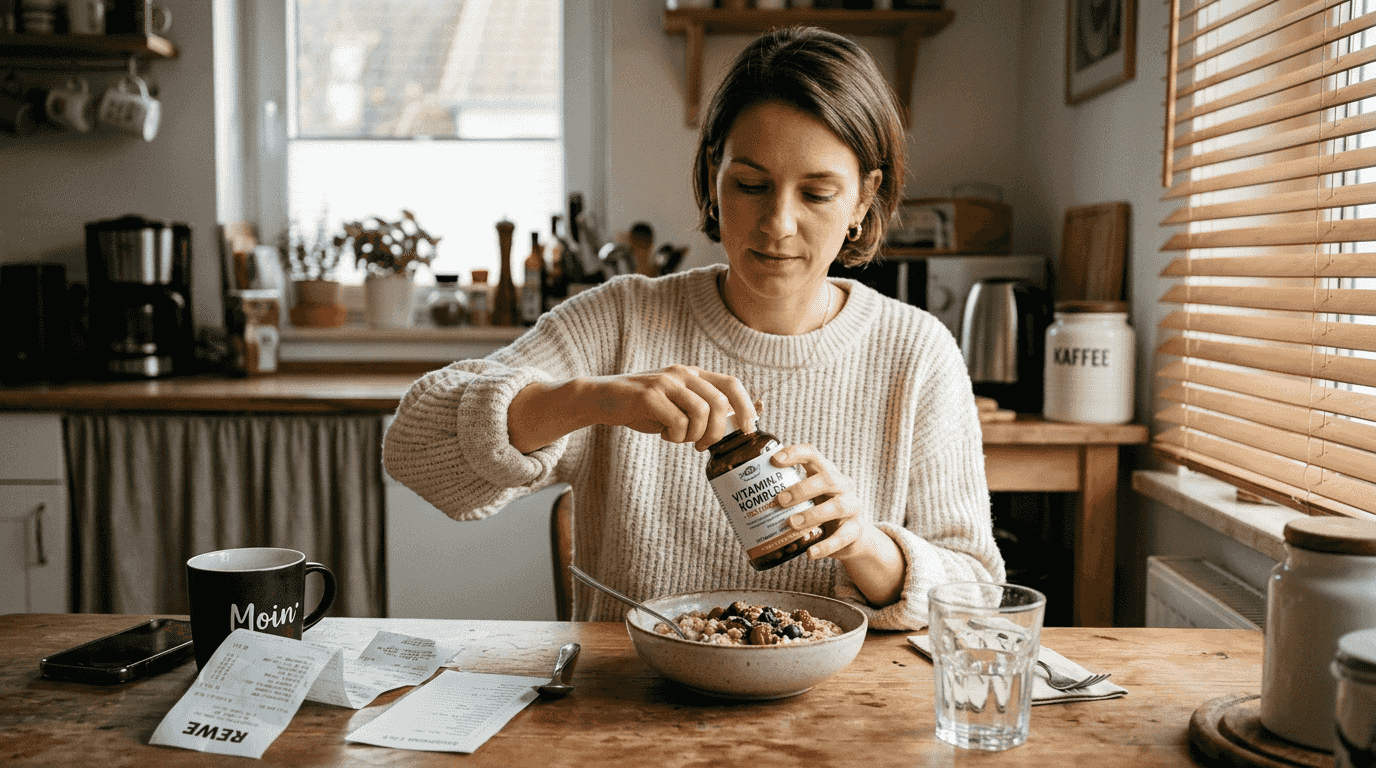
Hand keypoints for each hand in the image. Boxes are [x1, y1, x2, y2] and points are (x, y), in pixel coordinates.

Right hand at [582, 365, 757, 450]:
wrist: (603, 398)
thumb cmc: (644, 407)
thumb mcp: (678, 405)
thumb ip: (705, 410)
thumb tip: (742, 419)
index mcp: (693, 374)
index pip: (732, 384)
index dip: (746, 407)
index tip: (748, 429)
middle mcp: (683, 373)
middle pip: (718, 403)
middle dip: (716, 432)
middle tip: (702, 446)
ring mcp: (666, 382)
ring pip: (701, 413)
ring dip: (693, 435)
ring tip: (678, 438)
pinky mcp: (649, 395)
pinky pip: (678, 422)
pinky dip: (675, 436)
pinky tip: (664, 434)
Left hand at [771, 443, 905, 606]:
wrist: (851, 536)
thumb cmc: (819, 511)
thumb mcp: (807, 498)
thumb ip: (784, 493)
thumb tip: (737, 496)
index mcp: (826, 472)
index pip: (813, 454)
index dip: (794, 454)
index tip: (774, 460)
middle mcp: (843, 486)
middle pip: (827, 479)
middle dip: (802, 488)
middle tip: (779, 501)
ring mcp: (853, 507)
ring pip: (837, 506)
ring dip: (812, 515)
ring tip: (791, 524)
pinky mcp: (856, 531)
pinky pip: (842, 538)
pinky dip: (825, 546)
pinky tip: (810, 553)